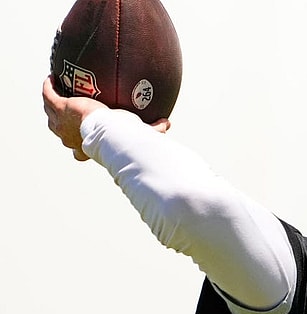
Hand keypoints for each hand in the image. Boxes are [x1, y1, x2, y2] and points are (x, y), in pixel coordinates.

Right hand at [42, 76, 170, 160]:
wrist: (106, 131)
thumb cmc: (121, 137)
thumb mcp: (136, 132)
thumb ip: (152, 129)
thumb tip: (167, 124)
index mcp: (85, 148)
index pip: (79, 152)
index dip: (79, 147)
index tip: (83, 138)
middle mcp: (70, 138)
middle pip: (61, 132)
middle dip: (63, 125)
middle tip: (67, 114)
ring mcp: (61, 123)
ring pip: (51, 114)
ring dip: (52, 105)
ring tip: (55, 93)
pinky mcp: (59, 107)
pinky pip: (48, 95)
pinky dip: (49, 87)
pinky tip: (51, 78)